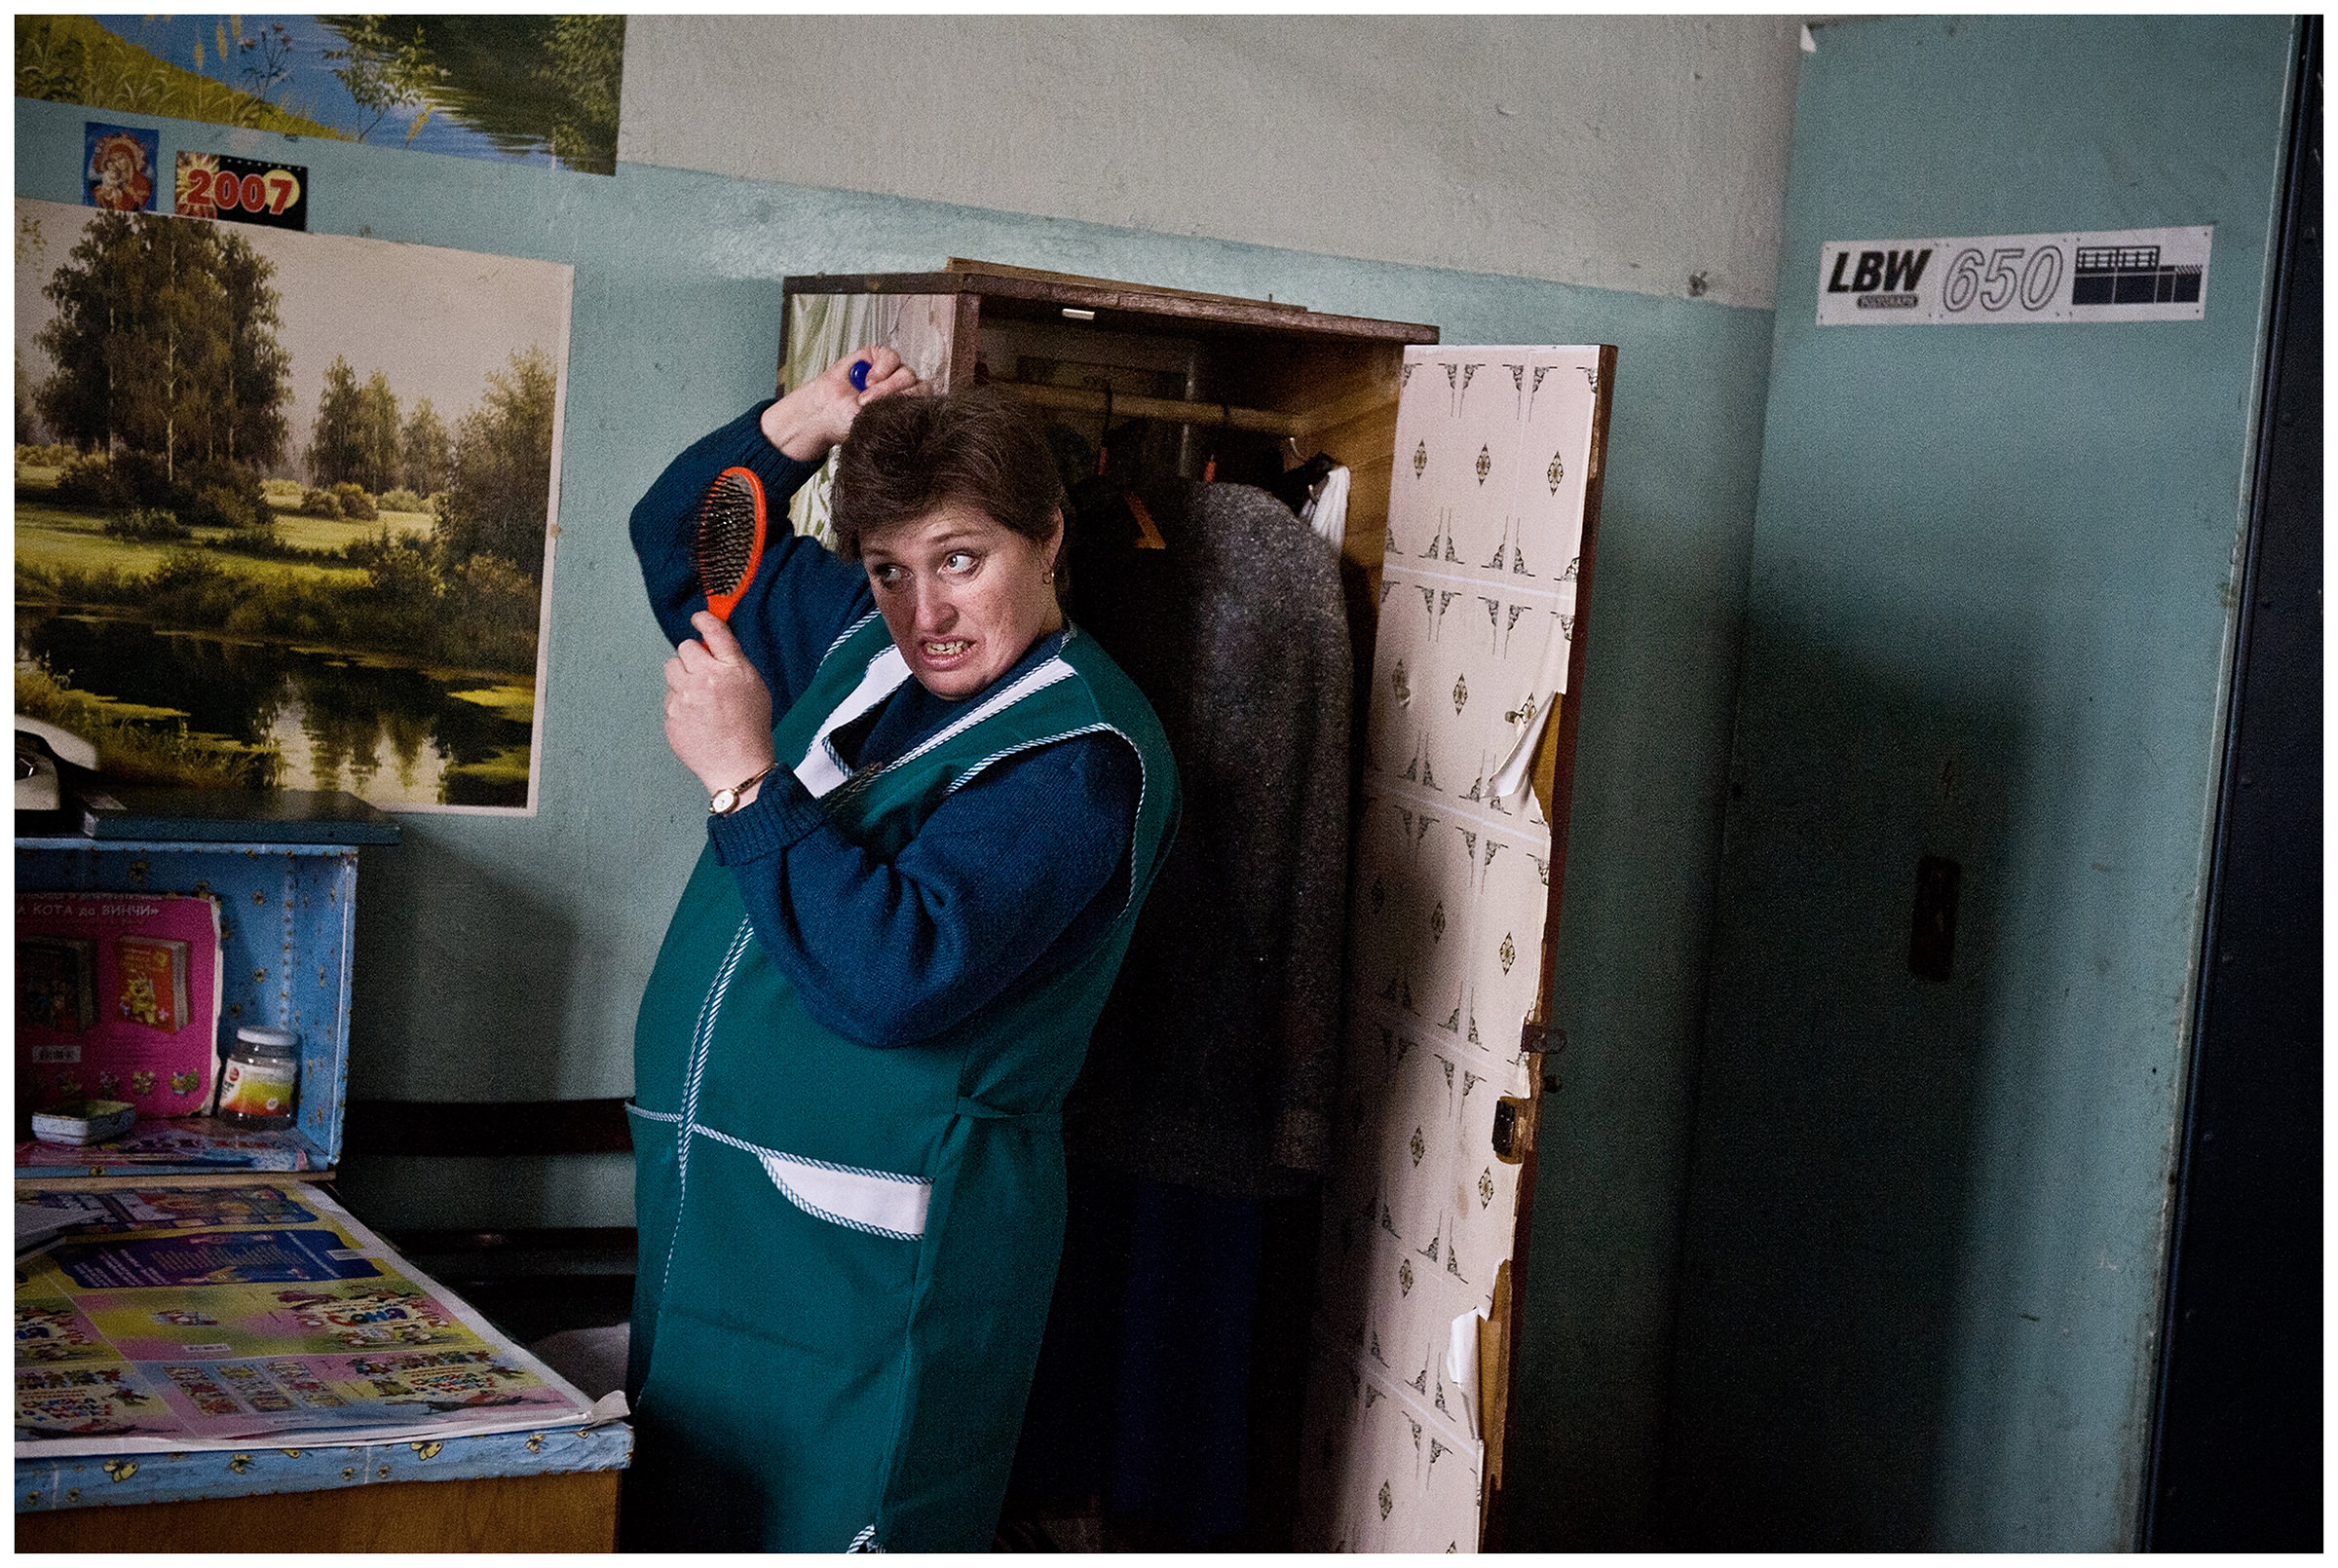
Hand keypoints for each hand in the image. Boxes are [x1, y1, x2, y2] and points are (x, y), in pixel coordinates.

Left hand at [664, 611, 776, 800]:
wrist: (738, 766)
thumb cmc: (750, 728)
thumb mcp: (755, 687)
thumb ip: (734, 662)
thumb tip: (712, 644)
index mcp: (731, 670)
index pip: (714, 632)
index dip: (703, 620)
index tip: (698, 619)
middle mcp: (705, 679)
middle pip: (685, 648)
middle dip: (692, 657)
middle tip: (703, 674)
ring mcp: (685, 698)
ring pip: (672, 669)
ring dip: (681, 677)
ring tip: (697, 696)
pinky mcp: (672, 715)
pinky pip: (669, 697)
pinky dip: (679, 703)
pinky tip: (695, 717)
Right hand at [761, 345, 922, 461]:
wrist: (826, 412)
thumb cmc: (850, 422)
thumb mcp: (877, 425)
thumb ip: (899, 416)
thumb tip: (919, 413)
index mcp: (909, 408)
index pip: (927, 403)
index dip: (913, 408)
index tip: (893, 417)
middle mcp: (904, 389)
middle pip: (920, 386)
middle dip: (897, 398)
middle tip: (872, 407)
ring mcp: (893, 372)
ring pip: (906, 373)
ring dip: (886, 386)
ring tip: (865, 397)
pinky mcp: (878, 356)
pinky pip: (891, 357)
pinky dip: (881, 369)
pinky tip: (867, 381)